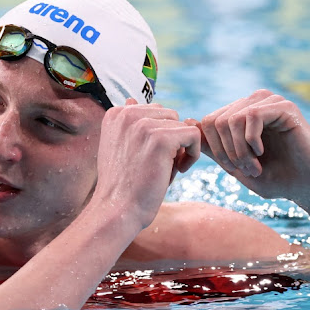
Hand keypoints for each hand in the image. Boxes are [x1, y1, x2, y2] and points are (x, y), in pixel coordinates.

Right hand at [95, 99, 200, 228]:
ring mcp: (143, 124)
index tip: (151, 158)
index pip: (154, 112)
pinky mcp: (161, 138)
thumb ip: (128, 125)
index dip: (159, 135)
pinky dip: (193, 154)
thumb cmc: (122, 184)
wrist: (117, 210)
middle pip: (171, 115)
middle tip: (162, 166)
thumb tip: (132, 99)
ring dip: (181, 148)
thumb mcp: (119, 147)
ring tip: (168, 170)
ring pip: (182, 125)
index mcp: (116, 113)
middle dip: (173, 139)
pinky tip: (180, 170)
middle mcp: (127, 114)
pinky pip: (194, 134)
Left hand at [190, 90, 309, 205]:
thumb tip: (189, 122)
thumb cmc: (275, 179)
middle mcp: (255, 103)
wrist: (309, 188)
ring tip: (254, 167)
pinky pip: (251, 116)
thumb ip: (214, 146)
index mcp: (242, 114)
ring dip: (239, 150)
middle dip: (226, 152)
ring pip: (231, 119)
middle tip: (245, 171)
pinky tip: (261, 154)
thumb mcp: (235, 165)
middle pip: (215, 120)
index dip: (214, 149)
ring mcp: (270, 101)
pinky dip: (251, 141)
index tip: (231, 169)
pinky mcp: (285, 106)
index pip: (208, 121)